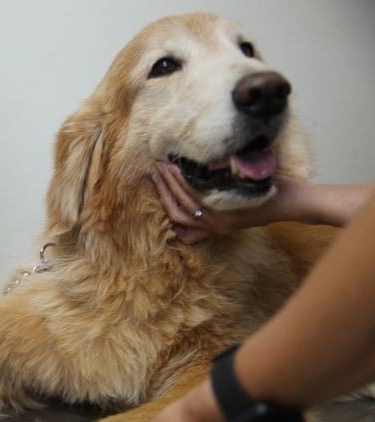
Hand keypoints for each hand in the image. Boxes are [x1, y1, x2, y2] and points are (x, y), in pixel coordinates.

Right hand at [153, 161, 290, 242]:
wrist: (292, 203)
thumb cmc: (268, 201)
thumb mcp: (240, 209)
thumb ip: (220, 208)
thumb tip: (204, 196)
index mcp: (215, 227)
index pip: (180, 221)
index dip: (165, 203)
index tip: (158, 187)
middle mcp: (213, 225)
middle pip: (176, 212)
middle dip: (163, 190)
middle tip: (156, 172)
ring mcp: (218, 219)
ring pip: (183, 200)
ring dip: (170, 182)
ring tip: (164, 166)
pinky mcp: (225, 209)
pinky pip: (196, 193)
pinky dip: (184, 180)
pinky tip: (180, 168)